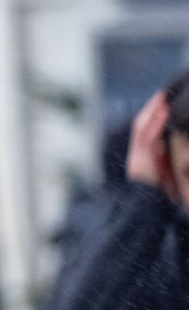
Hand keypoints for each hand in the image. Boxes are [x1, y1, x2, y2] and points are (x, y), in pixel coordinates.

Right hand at [126, 90, 184, 208]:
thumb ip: (166, 166)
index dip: (154, 116)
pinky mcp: (140, 162)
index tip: (164, 102)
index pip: (146, 132)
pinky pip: (146, 138)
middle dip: (153, 109)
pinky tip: (163, 113)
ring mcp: (137, 159)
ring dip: (154, 112)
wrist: (144, 217)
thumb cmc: (156, 203)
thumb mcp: (165, 182)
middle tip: (164, 93)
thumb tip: (172, 148)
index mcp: (142, 160)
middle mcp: (137, 157)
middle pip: (142, 126)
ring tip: (164, 98)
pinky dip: (154, 123)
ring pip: (142, 128)